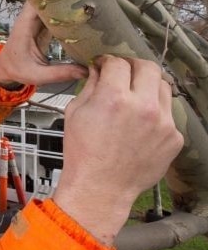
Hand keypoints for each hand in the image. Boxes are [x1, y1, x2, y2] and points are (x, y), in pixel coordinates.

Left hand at [0, 2, 86, 86]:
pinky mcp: (42, 25)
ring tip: (87, 0)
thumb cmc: (16, 70)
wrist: (5, 69)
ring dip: (66, 1)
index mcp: (25, 25)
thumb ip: (60, 73)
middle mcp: (30, 19)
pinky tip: (80, 12)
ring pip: (51, 4)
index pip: (37, 0)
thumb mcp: (37, 75)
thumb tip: (86, 71)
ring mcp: (36, 20)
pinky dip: (65, 11)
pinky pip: (54, 13)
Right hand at [53, 55, 183, 245]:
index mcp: (114, 98)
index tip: (105, 65)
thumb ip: (89, 86)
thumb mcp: (75, 114)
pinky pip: (168, 113)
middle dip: (133, 66)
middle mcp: (143, 106)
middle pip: (148, 66)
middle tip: (123, 73)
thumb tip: (98, 70)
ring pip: (163, 87)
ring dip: (147, 86)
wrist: (100, 187)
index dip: (108, 61)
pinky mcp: (174, 137)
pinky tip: (140, 124)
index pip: (118, 63)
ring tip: (134, 98)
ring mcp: (163, 122)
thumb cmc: (83, 153)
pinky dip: (154, 112)